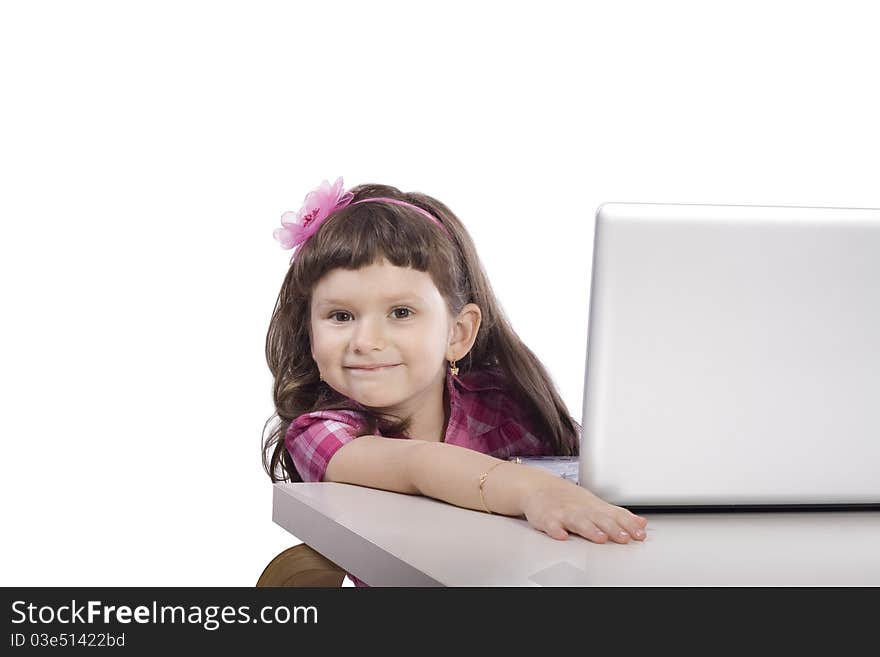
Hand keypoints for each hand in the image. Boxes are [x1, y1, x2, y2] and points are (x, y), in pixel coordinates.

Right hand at [520, 476, 647, 542]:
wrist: (538, 486)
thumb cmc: (569, 499)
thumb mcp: (595, 505)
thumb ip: (618, 516)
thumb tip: (641, 524)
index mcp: (594, 507)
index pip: (615, 515)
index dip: (628, 525)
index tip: (639, 534)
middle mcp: (581, 510)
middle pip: (599, 519)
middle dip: (612, 528)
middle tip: (624, 537)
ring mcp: (564, 513)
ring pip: (577, 521)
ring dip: (589, 529)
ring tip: (599, 537)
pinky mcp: (546, 518)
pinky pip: (550, 525)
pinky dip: (555, 530)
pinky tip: (561, 535)